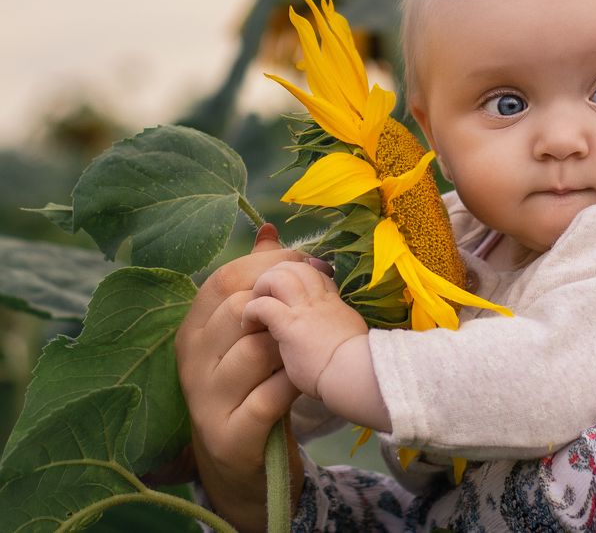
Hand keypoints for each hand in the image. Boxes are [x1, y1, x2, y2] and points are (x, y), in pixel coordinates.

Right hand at [174, 223, 306, 532]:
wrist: (240, 457)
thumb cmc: (249, 383)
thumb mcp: (247, 331)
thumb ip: (257, 282)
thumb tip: (268, 228)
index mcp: (193, 328)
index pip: (224, 279)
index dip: (272, 266)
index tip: (312, 265)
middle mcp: (191, 360)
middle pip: (238, 310)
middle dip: (285, 305)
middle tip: (314, 311)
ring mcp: (205, 399)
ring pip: (256, 350)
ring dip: (291, 348)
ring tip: (306, 352)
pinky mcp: (229, 433)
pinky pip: (269, 395)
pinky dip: (293, 384)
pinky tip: (304, 381)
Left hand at [243, 260, 368, 399]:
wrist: (355, 374)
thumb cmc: (355, 364)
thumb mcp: (352, 336)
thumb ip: (338, 328)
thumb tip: (333, 334)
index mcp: (334, 304)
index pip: (315, 273)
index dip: (298, 273)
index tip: (288, 286)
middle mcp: (319, 300)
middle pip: (296, 266)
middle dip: (276, 273)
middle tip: (265, 293)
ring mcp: (305, 309)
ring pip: (279, 276)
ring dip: (262, 286)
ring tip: (255, 303)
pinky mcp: (290, 325)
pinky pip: (264, 305)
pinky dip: (252, 310)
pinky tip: (249, 323)